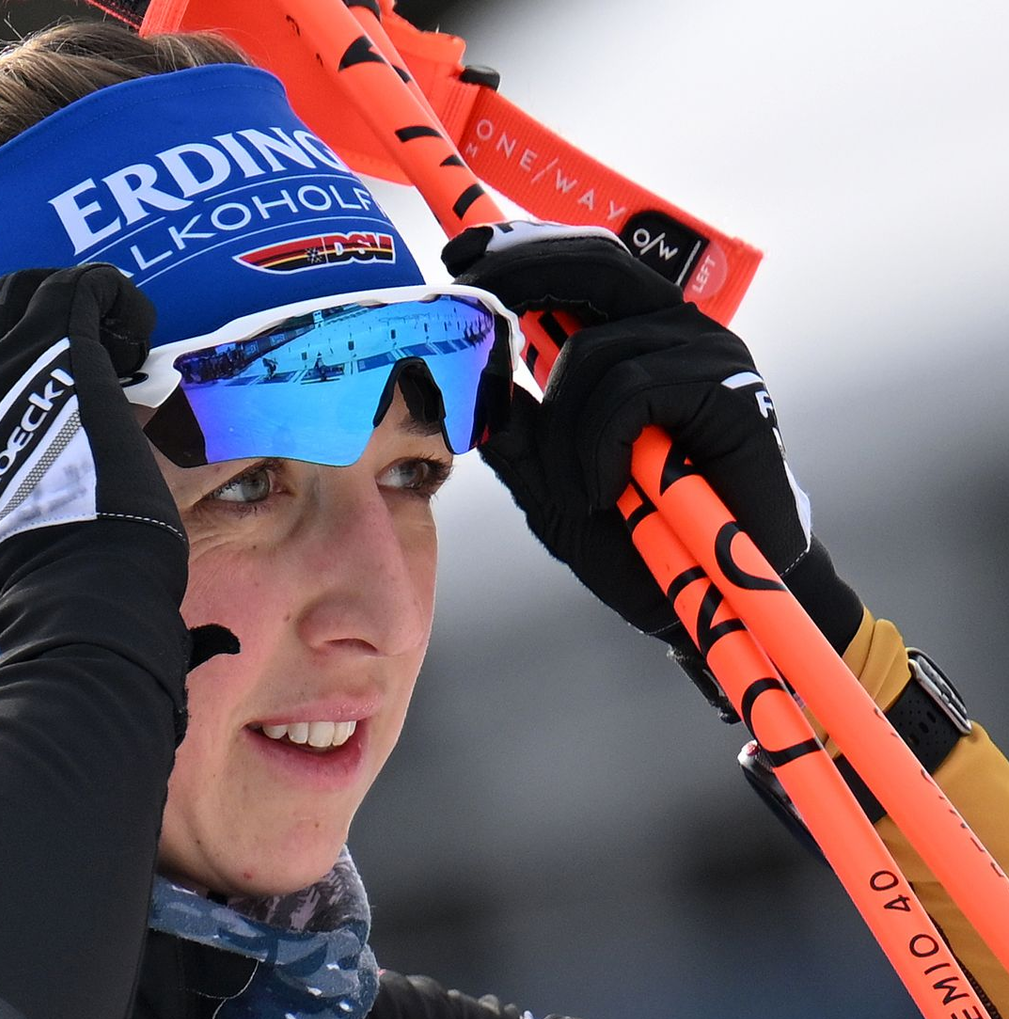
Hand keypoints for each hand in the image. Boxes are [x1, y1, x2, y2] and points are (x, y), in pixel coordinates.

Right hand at [0, 265, 185, 616]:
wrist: (67, 580)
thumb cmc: (53, 581)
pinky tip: (138, 327)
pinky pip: (81, 289)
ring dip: (77, 308)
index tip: (57, 385)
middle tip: (95, 353)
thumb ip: (1, 506)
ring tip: (120, 343)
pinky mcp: (55, 351)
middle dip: (41, 325)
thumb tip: (41, 488)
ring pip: (28, 295)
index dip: (11, 368)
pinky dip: (117, 298)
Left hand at [444, 221, 861, 702]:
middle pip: (593, 263)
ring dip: (561, 436)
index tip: (458, 255)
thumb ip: (513, 430)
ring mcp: (708, 358)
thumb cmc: (638, 537)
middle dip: (520, 274)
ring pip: (594, 351)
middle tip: (472, 303)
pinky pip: (630, 392)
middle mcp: (674, 334)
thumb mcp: (550, 483)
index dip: (517, 249)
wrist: (708, 596)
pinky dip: (598, 447)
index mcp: (634, 340)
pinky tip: (606, 490)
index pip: (578, 263)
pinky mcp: (733, 394)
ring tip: (577, 494)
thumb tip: (465, 373)